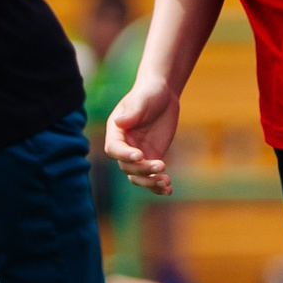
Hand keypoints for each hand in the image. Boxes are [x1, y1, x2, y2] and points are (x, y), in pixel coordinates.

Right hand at [104, 80, 182, 194]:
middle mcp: (124, 146)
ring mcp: (138, 154)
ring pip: (138, 177)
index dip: (125, 155)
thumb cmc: (149, 93)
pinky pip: (152, 175)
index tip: (140, 155)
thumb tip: (119, 122)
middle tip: (162, 165)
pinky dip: (158, 185)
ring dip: (150, 182)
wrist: (163, 94)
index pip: (114, 149)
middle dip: (143, 170)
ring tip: (166, 183)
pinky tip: (168, 190)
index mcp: (116, 132)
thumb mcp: (142, 100)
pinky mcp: (152, 157)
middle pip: (127, 167)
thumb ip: (132, 113)